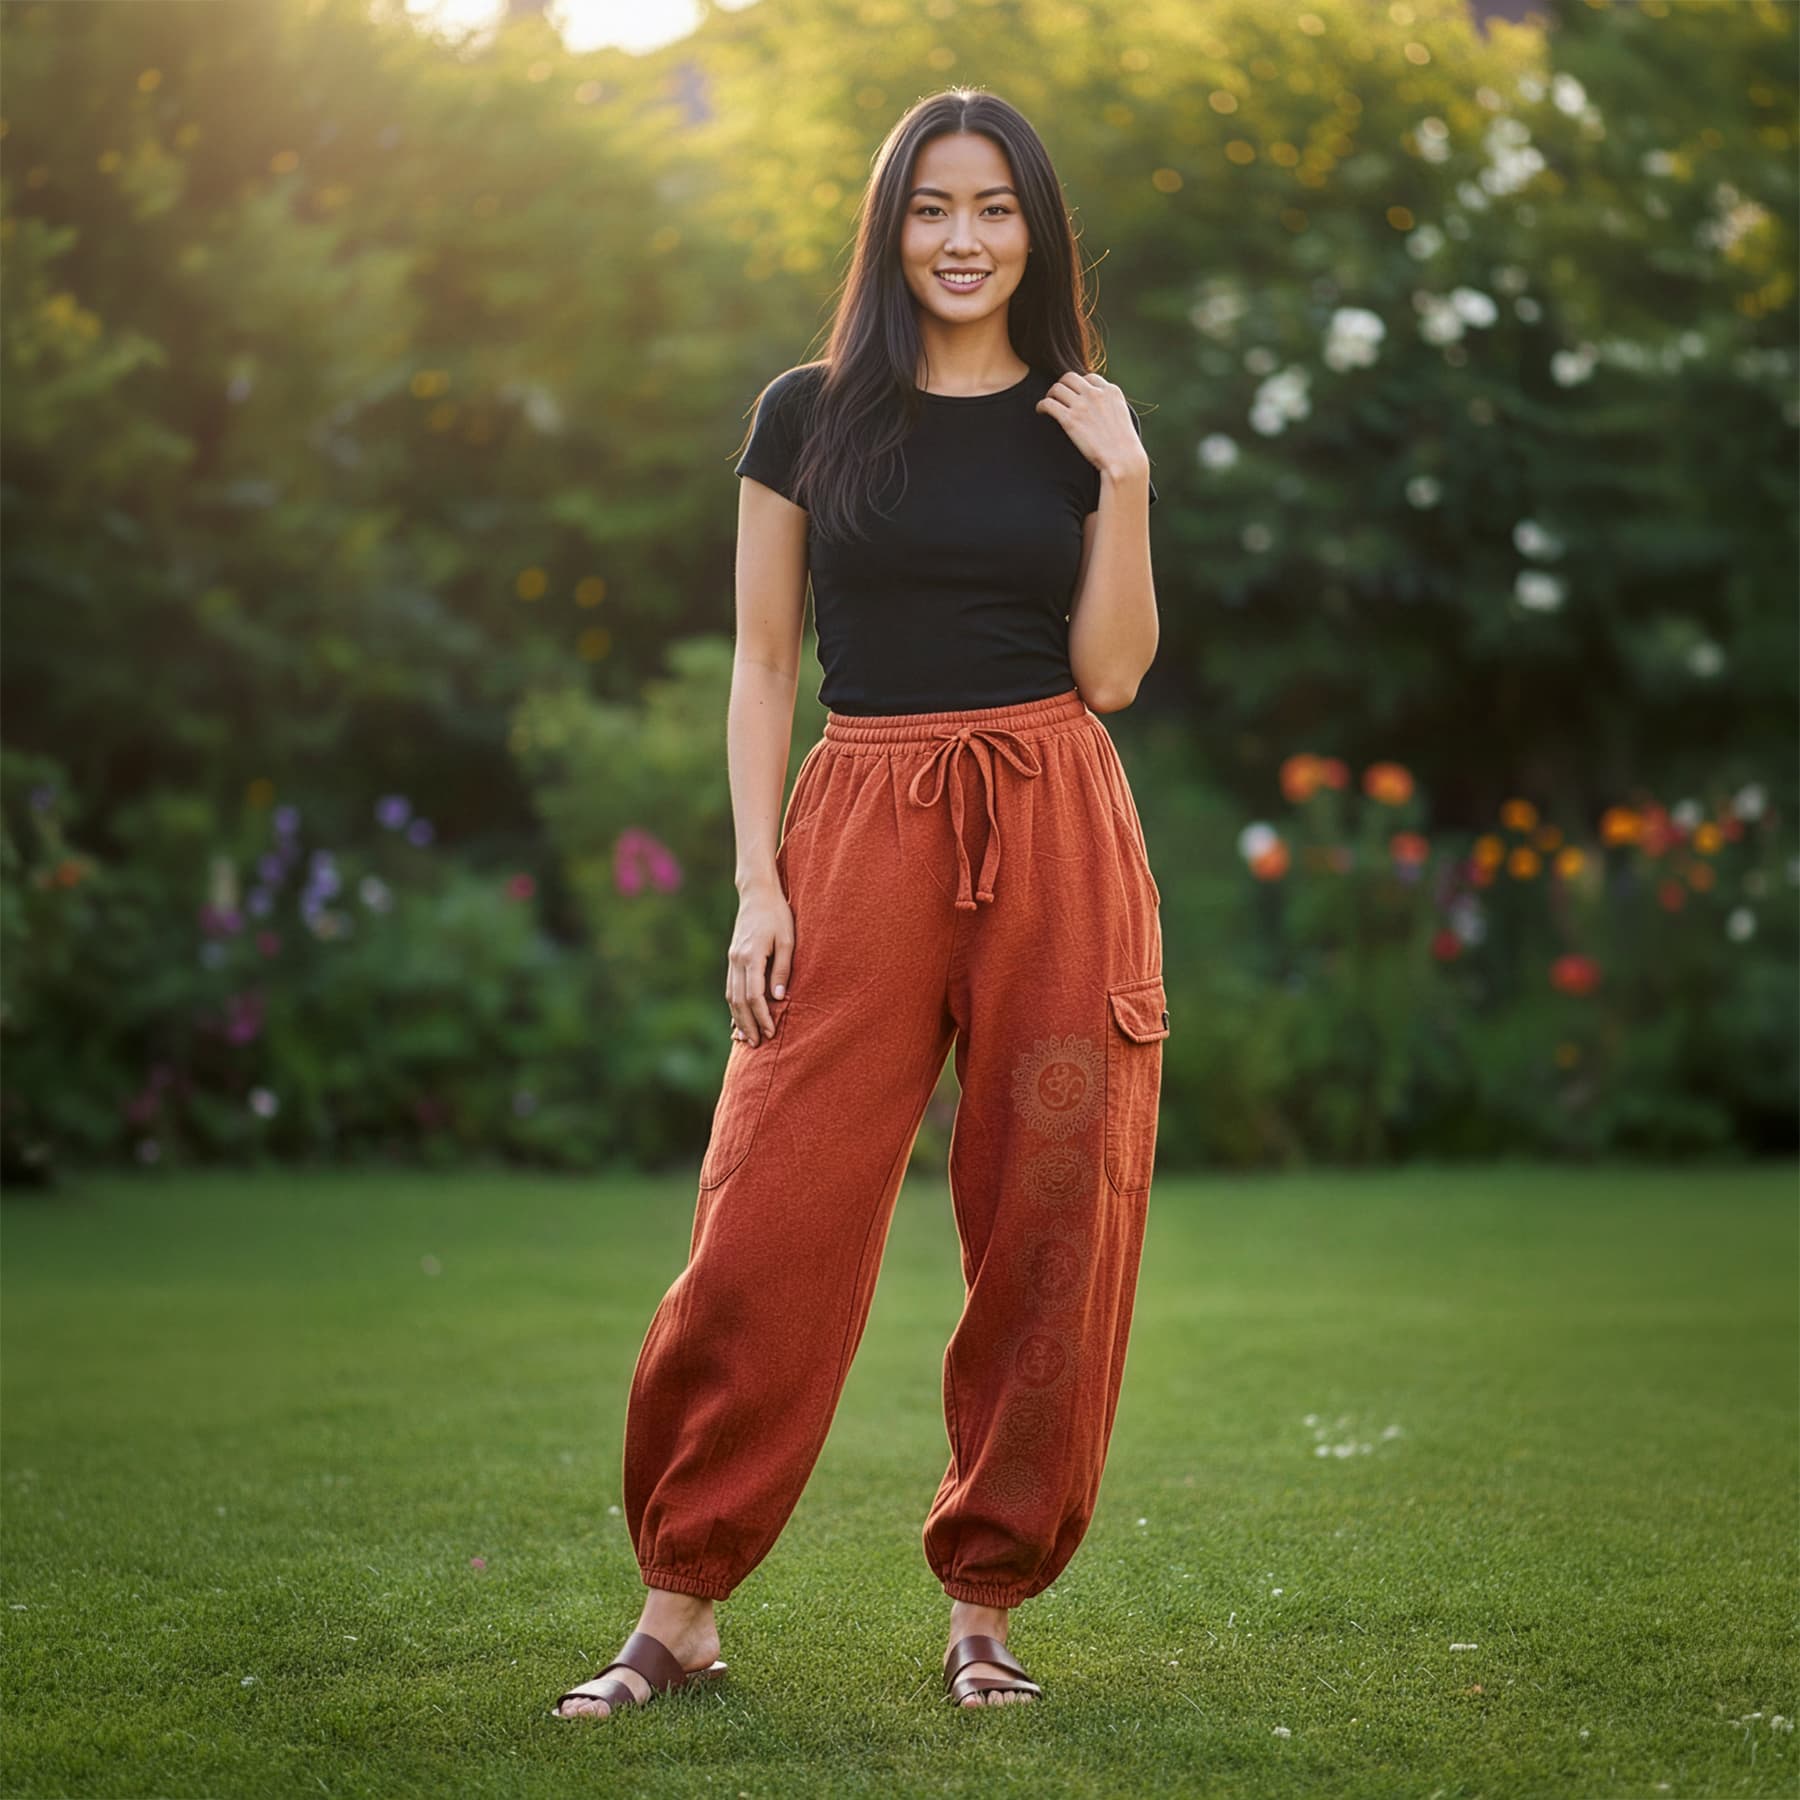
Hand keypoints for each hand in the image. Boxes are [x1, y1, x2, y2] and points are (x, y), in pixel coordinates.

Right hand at [726, 876, 792, 1046]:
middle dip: (747, 1024)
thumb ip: (782, 970)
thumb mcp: (787, 941)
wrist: (757, 894)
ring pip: (730, 996)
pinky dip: (734, 1005)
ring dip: (738, 1018)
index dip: (762, 1017)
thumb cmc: (778, 915)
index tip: (771, 1032)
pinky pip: (730, 988)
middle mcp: (737, 960)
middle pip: (738, 1001)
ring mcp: (732, 959)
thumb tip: (779, 998)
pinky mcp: (732, 958)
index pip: (754, 996)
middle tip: (756, 1044)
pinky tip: (739, 1017)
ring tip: (746, 1037)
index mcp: (751, 956)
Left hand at [1035, 371, 1149, 484]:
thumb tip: (1101, 409)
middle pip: (1070, 378)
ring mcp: (1082, 406)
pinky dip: (1041, 405)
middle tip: (1057, 396)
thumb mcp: (1122, 416)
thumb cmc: (1125, 446)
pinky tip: (1041, 412)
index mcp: (1111, 391)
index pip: (1090, 377)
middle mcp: (1096, 394)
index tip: (1074, 393)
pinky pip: (1048, 404)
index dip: (1079, 384)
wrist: (1123, 459)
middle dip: (1062, 385)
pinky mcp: (1070, 420)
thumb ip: (1110, 406)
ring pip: (1057, 388)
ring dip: (1050, 394)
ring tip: (1048, 404)